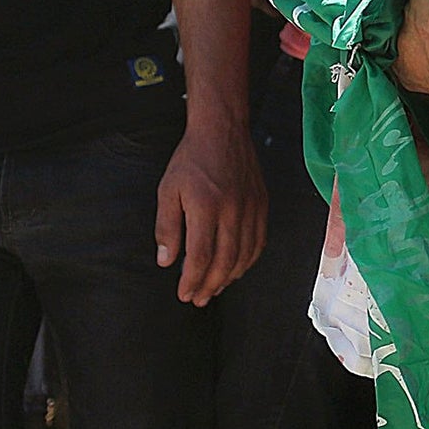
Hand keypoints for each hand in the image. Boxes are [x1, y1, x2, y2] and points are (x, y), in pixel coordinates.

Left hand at [155, 123, 267, 305]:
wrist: (222, 130)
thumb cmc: (192, 159)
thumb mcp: (168, 190)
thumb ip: (167, 227)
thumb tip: (167, 260)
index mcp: (206, 207)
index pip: (201, 256)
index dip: (192, 280)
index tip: (184, 293)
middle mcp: (233, 210)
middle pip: (225, 261)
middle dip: (210, 285)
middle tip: (198, 299)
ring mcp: (251, 208)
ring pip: (245, 255)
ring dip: (229, 277)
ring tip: (215, 288)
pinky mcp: (262, 204)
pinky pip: (259, 240)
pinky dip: (249, 260)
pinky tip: (237, 267)